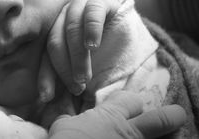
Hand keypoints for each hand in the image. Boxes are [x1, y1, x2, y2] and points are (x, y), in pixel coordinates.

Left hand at [38, 0, 120, 100]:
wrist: (129, 31)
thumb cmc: (104, 53)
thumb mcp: (84, 67)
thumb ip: (67, 76)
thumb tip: (47, 99)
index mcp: (55, 30)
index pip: (45, 55)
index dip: (46, 76)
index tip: (47, 97)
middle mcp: (63, 15)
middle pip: (55, 41)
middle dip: (65, 67)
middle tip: (77, 86)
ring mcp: (80, 4)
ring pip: (71, 28)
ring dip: (77, 54)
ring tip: (85, 74)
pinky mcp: (99, 0)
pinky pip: (92, 12)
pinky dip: (91, 29)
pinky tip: (93, 45)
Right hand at [48, 91, 185, 138]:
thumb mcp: (61, 126)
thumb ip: (69, 119)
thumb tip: (66, 117)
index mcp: (111, 117)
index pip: (132, 101)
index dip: (130, 102)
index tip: (125, 106)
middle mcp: (130, 133)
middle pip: (163, 120)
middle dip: (172, 117)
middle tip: (174, 117)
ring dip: (168, 138)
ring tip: (169, 136)